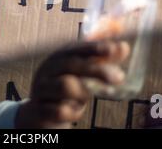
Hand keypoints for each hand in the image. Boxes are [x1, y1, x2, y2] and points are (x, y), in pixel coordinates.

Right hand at [14, 39, 129, 128]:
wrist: (38, 115)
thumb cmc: (65, 91)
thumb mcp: (81, 76)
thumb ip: (101, 62)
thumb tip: (124, 47)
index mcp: (58, 58)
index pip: (76, 48)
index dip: (95, 47)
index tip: (115, 49)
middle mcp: (47, 70)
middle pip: (72, 64)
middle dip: (97, 70)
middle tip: (119, 77)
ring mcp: (41, 89)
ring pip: (64, 86)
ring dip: (82, 94)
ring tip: (84, 101)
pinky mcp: (39, 109)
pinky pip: (60, 110)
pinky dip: (72, 113)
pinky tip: (74, 112)